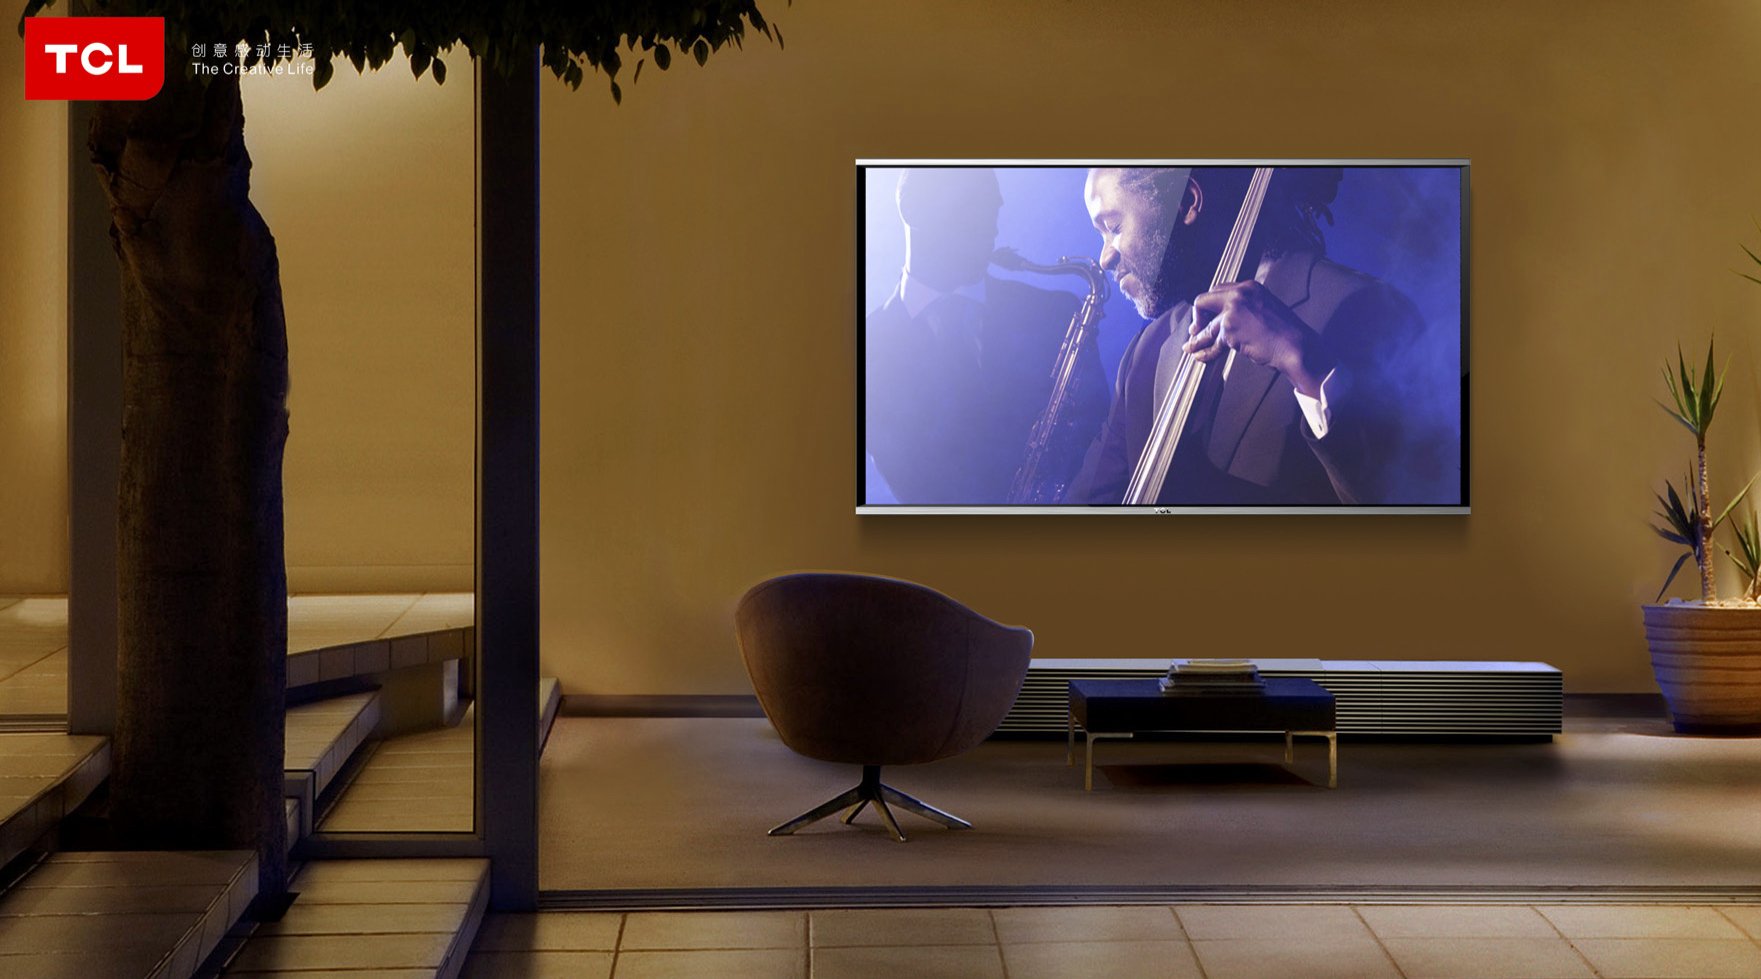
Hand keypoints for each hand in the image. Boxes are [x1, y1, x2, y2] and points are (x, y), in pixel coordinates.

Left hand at [1183, 281, 1334, 396]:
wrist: (1295, 345)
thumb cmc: (1285, 332)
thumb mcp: (1265, 310)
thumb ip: (1244, 310)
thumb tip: (1224, 321)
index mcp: (1250, 287)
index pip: (1219, 290)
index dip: (1209, 305)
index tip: (1207, 317)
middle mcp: (1239, 295)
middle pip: (1204, 301)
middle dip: (1197, 317)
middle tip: (1195, 330)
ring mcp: (1232, 311)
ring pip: (1207, 326)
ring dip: (1198, 339)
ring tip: (1191, 348)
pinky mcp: (1229, 330)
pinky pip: (1212, 342)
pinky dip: (1205, 351)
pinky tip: (1200, 355)